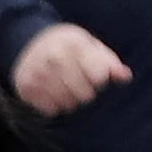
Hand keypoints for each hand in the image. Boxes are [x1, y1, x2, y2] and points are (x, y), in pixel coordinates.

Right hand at [12, 22, 131, 115]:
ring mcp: (38, 72)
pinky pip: (50, 109)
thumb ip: (108, 61)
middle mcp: (54, 56)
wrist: (28, 42)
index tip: (94, 76)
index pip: (99, 77)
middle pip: (85, 95)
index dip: (99, 80)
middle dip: (85, 93)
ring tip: (66, 88)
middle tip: (78, 84)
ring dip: (70, 101)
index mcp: (74, 43)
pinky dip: (53, 105)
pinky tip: (52, 93)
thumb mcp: (89, 46)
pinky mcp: (26, 86)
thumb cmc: (67, 47)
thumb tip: (125, 76)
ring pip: (67, 104)